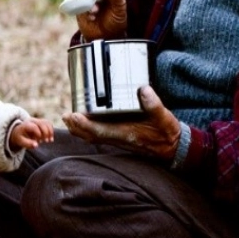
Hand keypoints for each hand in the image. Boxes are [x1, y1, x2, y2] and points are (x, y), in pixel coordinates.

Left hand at [9, 117, 54, 150]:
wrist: (18, 131)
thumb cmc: (20, 137)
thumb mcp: (20, 141)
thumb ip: (28, 144)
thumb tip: (36, 145)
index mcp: (25, 125)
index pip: (34, 127)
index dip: (38, 134)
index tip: (38, 141)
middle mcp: (32, 120)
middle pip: (42, 123)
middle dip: (46, 133)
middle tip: (46, 141)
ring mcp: (37, 120)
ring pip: (47, 122)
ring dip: (50, 132)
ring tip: (50, 140)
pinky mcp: (41, 122)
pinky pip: (49, 123)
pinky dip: (51, 130)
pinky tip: (50, 138)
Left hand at [62, 86, 180, 160]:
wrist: (173, 148)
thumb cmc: (167, 132)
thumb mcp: (164, 117)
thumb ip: (154, 104)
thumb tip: (143, 89)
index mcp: (126, 134)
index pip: (100, 131)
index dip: (85, 124)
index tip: (73, 116)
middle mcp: (119, 138)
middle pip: (91, 136)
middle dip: (76, 127)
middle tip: (65, 116)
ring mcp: (118, 139)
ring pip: (93, 136)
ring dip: (79, 128)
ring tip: (68, 118)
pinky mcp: (120, 137)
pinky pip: (99, 135)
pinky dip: (88, 129)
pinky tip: (84, 121)